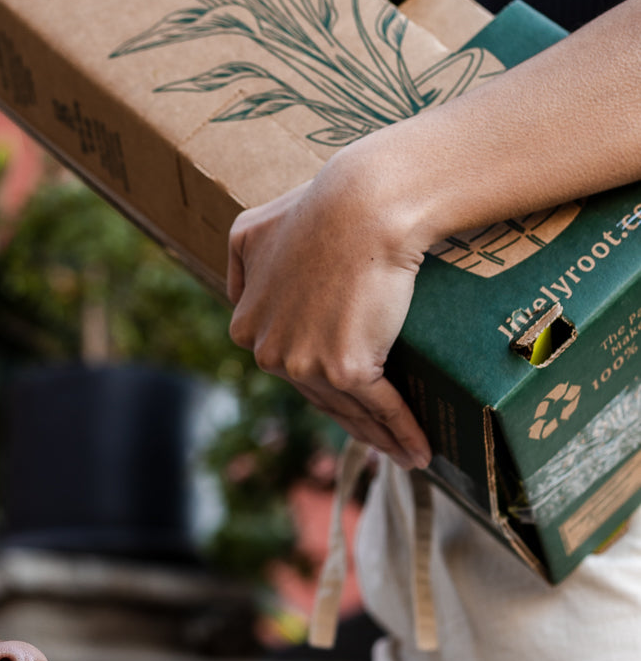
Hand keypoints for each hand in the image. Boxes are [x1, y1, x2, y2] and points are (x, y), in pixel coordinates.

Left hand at [227, 150, 431, 469]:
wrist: (363, 206)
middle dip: (352, 419)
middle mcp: (269, 352)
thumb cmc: (318, 210)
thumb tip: (239, 298)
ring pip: (347, 408)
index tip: (345, 393)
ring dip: (380, 437)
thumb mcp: (252, 232)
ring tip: (404, 453)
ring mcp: (305, 364)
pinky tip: (420, 452)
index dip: (318, 382)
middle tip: (382, 438)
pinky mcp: (346, 369)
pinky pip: (380, 407)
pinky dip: (403, 433)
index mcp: (247, 327)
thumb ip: (242, 268)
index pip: (287, 364)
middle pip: (318, 395)